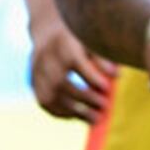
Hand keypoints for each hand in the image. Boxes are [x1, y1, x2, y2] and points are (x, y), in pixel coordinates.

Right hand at [30, 9, 119, 124]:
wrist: (48, 29)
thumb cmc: (78, 36)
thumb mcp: (91, 40)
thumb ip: (102, 57)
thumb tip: (116, 76)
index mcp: (63, 44)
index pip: (75, 63)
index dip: (91, 79)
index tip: (107, 89)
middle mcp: (46, 58)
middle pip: (61, 83)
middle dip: (85, 98)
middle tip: (104, 107)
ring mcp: (36, 71)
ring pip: (51, 96)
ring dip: (74, 111)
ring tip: (95, 119)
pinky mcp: (32, 81)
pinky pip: (44, 102)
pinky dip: (61, 113)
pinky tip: (77, 116)